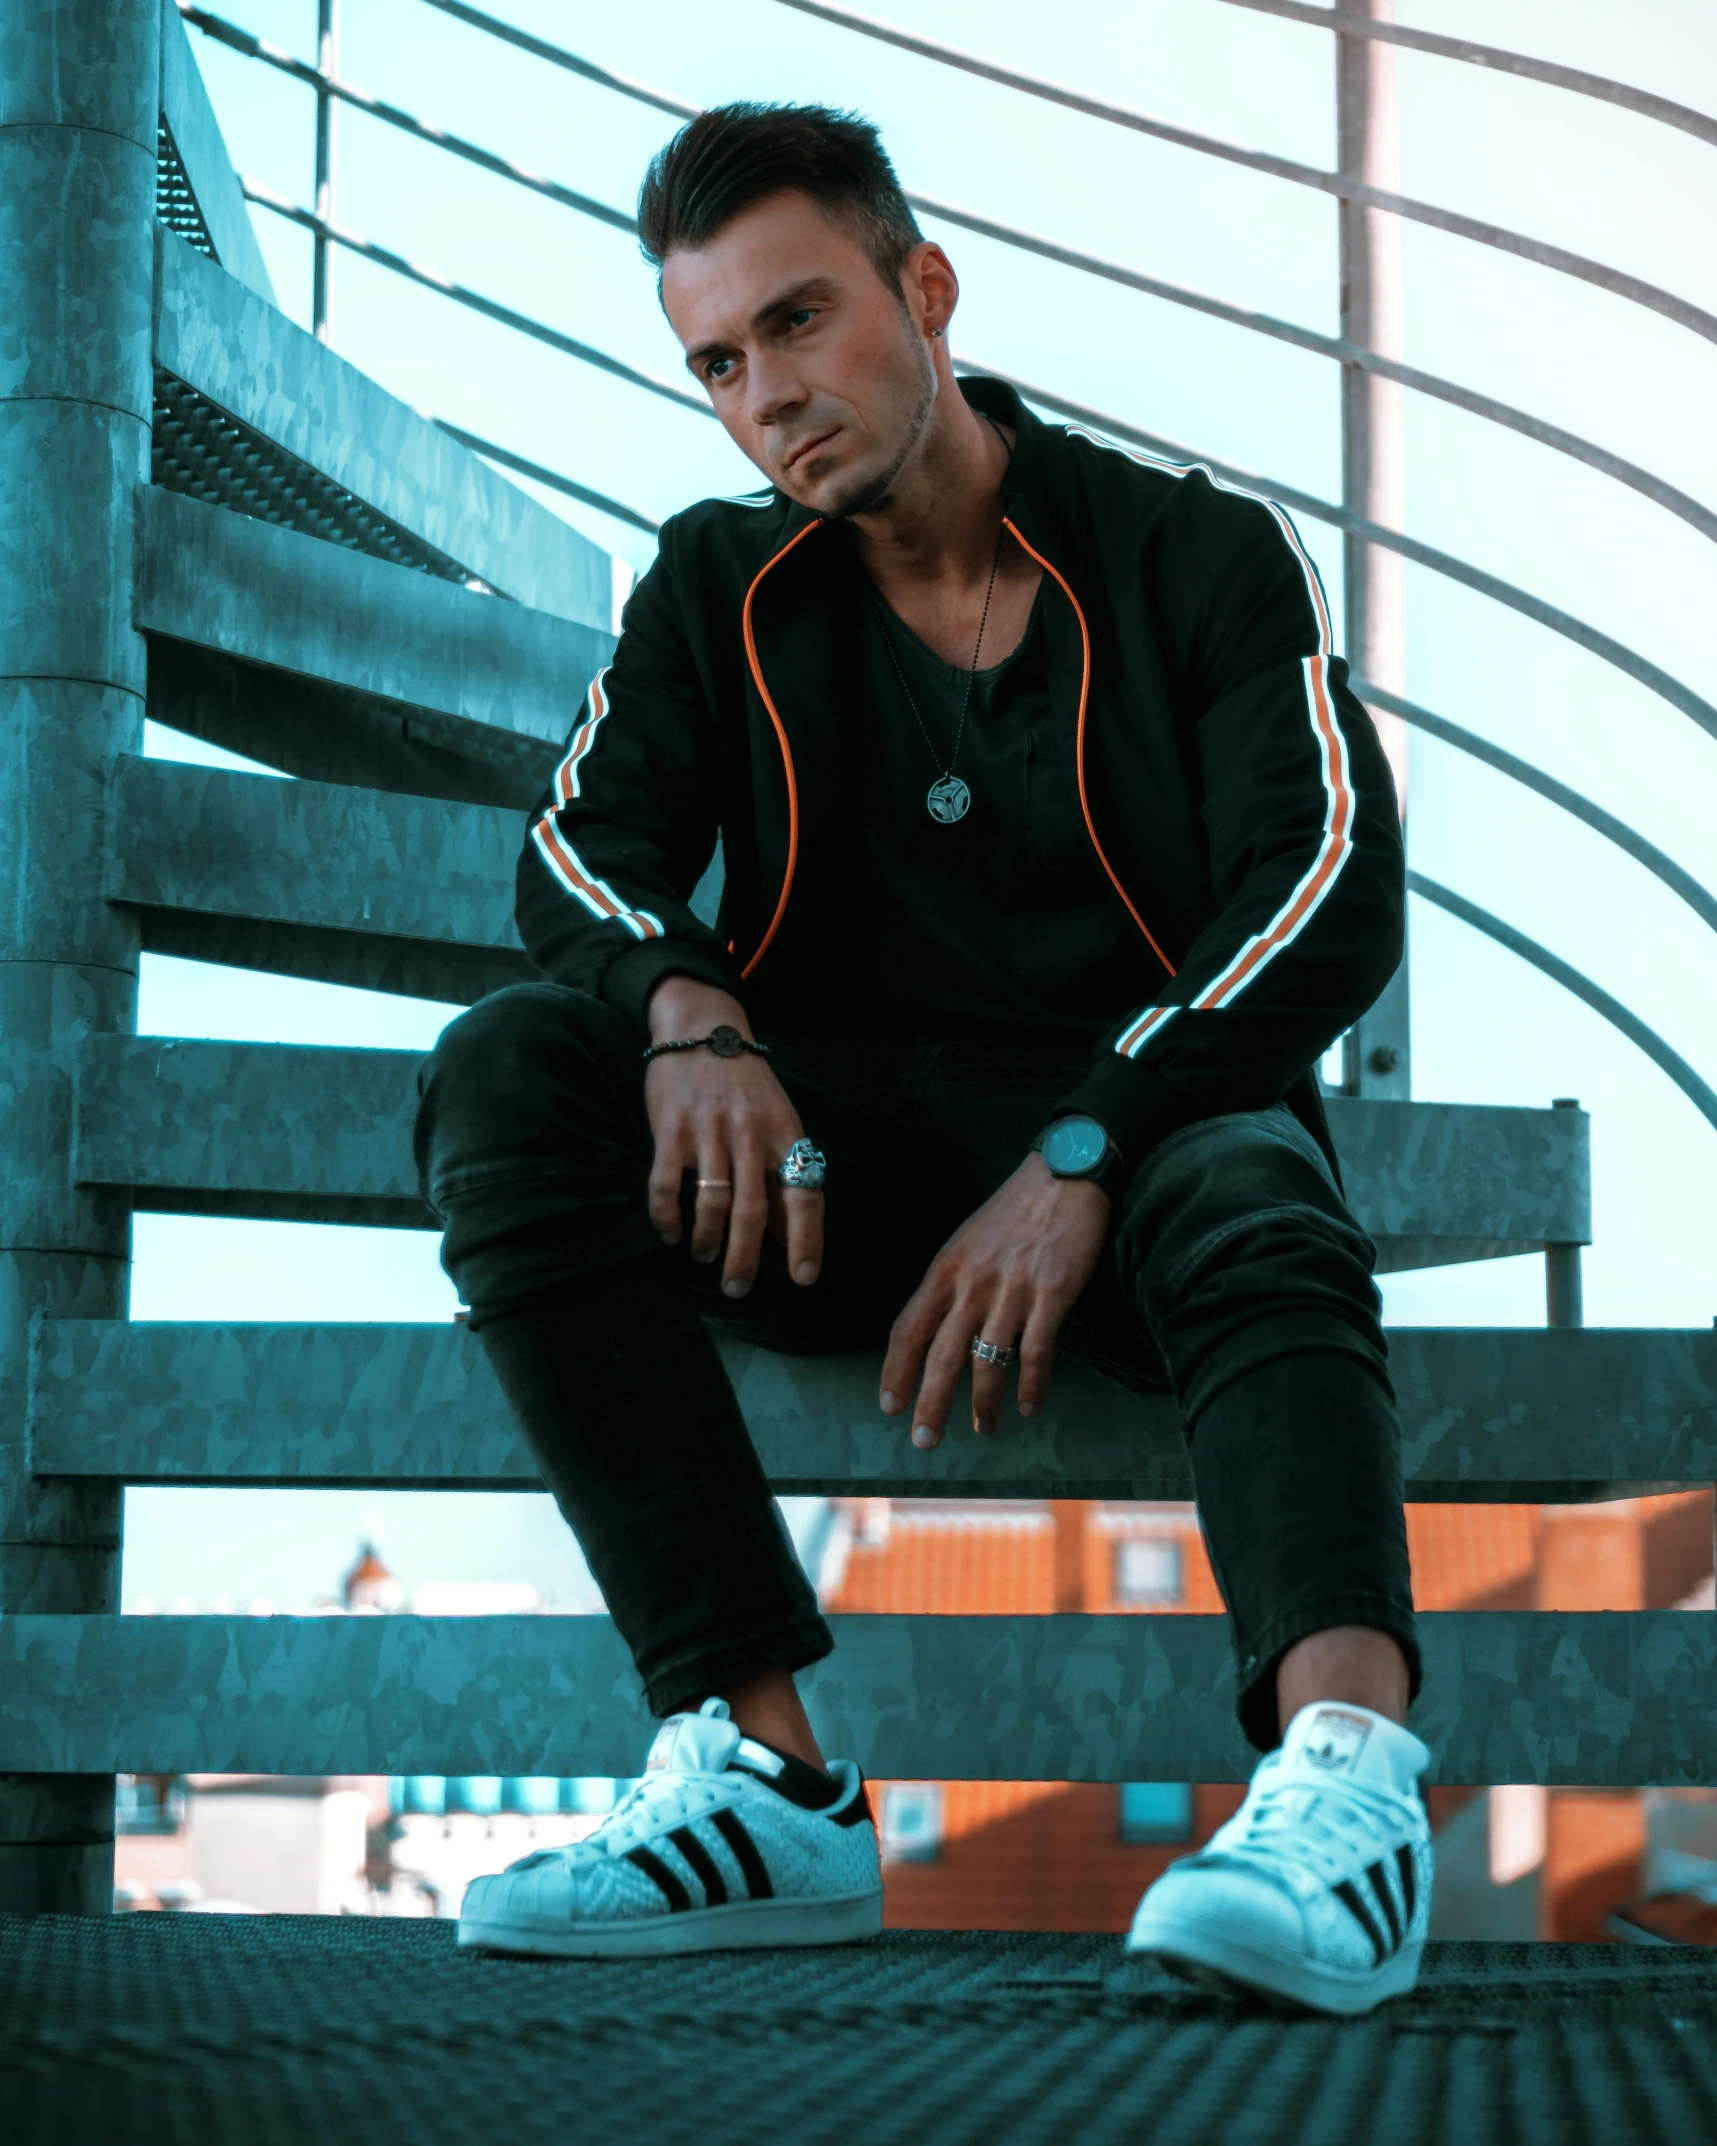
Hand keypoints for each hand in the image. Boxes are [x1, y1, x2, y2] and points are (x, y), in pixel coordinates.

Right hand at [643, 977, 821, 1298]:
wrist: (702, 1028)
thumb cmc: (745, 1084)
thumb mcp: (778, 1120)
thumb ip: (782, 1175)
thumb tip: (787, 1234)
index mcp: (785, 1134)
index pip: (803, 1194)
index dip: (806, 1240)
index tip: (803, 1278)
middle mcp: (750, 1135)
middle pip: (752, 1212)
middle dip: (745, 1259)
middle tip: (737, 1288)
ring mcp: (709, 1132)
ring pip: (710, 1204)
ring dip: (706, 1241)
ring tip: (704, 1255)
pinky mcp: (670, 1130)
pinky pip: (666, 1186)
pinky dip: (667, 1217)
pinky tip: (671, 1233)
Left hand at [879, 1153, 1109, 1447]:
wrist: (1064, 1177)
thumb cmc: (1015, 1210)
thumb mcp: (967, 1241)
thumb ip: (952, 1282)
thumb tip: (937, 1327)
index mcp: (946, 1270)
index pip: (908, 1329)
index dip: (896, 1372)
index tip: (890, 1405)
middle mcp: (972, 1285)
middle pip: (941, 1357)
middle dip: (930, 1405)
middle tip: (925, 1441)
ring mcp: (1012, 1292)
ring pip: (987, 1362)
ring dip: (983, 1404)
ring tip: (984, 1428)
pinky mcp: (1051, 1296)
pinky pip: (1035, 1353)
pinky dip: (1031, 1386)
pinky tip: (1028, 1406)